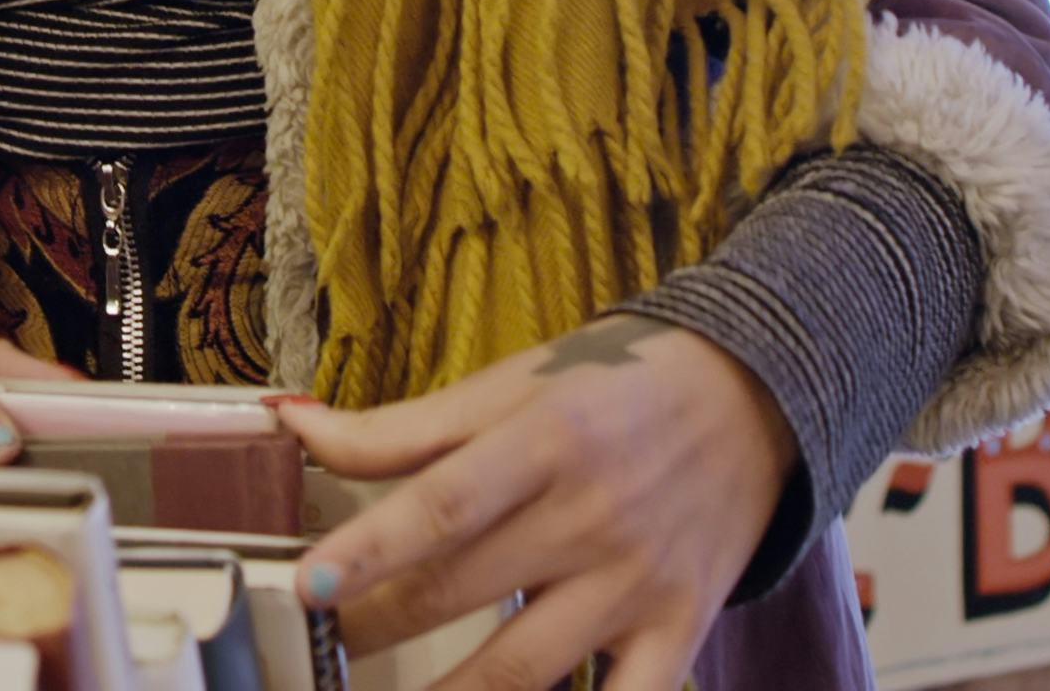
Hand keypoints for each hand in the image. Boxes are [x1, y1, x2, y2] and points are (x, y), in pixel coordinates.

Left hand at [278, 316, 797, 690]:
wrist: (755, 398)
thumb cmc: (614, 387)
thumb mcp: (512, 386)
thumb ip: (402, 427)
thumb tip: (293, 426)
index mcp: (546, 440)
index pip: (445, 504)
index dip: (373, 549)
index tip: (310, 587)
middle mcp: (591, 516)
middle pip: (463, 591)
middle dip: (374, 629)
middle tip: (315, 650)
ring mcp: (637, 583)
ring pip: (525, 670)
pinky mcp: (678, 629)